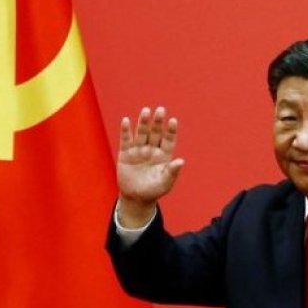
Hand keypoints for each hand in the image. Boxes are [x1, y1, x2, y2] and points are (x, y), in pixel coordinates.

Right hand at [117, 107, 183, 226]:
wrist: (136, 198)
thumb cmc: (153, 190)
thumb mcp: (165, 183)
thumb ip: (172, 172)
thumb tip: (181, 161)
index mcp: (164, 155)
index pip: (168, 140)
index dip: (171, 130)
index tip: (173, 120)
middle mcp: (152, 149)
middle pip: (155, 133)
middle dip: (158, 122)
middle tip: (160, 110)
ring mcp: (139, 150)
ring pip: (142, 133)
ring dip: (143, 122)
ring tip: (146, 111)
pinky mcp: (126, 153)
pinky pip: (126, 140)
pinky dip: (125, 130)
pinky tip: (126, 120)